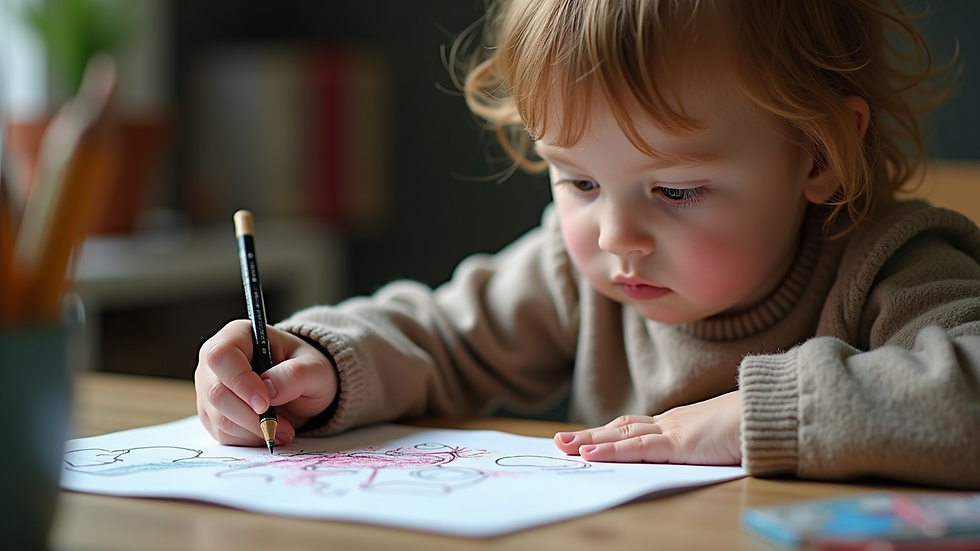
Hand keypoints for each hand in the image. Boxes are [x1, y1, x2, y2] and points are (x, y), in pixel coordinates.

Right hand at [194, 320, 337, 446]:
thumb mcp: (314, 368)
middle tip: (282, 426)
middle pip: (216, 392)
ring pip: (218, 418)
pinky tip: (270, 432)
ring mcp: (210, 388)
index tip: (265, 403)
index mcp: (238, 335)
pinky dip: (249, 439)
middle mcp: (216, 361)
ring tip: (284, 430)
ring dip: (254, 430)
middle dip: (250, 416)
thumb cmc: (306, 368)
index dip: (240, 381)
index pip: (222, 355)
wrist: (303, 388)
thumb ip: (295, 375)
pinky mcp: (212, 414)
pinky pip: (223, 434)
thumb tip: (270, 390)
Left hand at [553, 391, 741, 464]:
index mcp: (679, 423)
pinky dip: (611, 452)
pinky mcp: (681, 443)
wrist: (776, 413)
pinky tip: (589, 455)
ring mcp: (674, 431)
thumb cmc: (755, 426)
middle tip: (560, 441)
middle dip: (589, 435)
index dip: (607, 433)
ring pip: (621, 436)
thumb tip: (698, 457)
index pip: (634, 427)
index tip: (585, 440)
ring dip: (590, 442)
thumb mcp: (722, 442)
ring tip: (563, 447)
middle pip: (620, 428)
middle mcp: (671, 423)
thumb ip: (703, 448)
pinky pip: (638, 449)